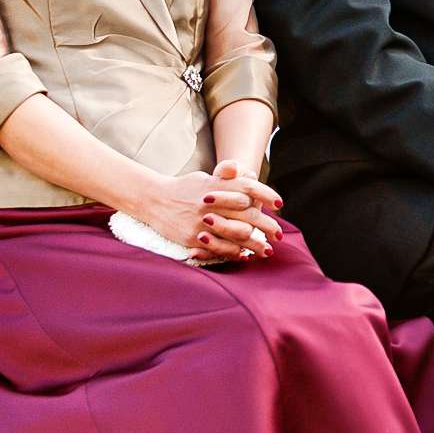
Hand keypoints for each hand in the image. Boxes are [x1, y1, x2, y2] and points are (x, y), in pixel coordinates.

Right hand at [139, 165, 278, 261]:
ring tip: (267, 250)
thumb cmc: (184, 188)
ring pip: (238, 234)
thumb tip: (251, 177)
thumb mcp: (206, 177)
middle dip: (267, 226)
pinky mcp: (193, 236)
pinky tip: (244, 255)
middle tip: (280, 234)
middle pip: (249, 215)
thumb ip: (228, 179)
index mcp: (217, 185)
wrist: (153, 199)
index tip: (279, 204)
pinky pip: (219, 247)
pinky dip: (235, 252)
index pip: (248, 187)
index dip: (266, 195)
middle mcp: (213, 202)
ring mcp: (203, 220)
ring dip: (256, 244)